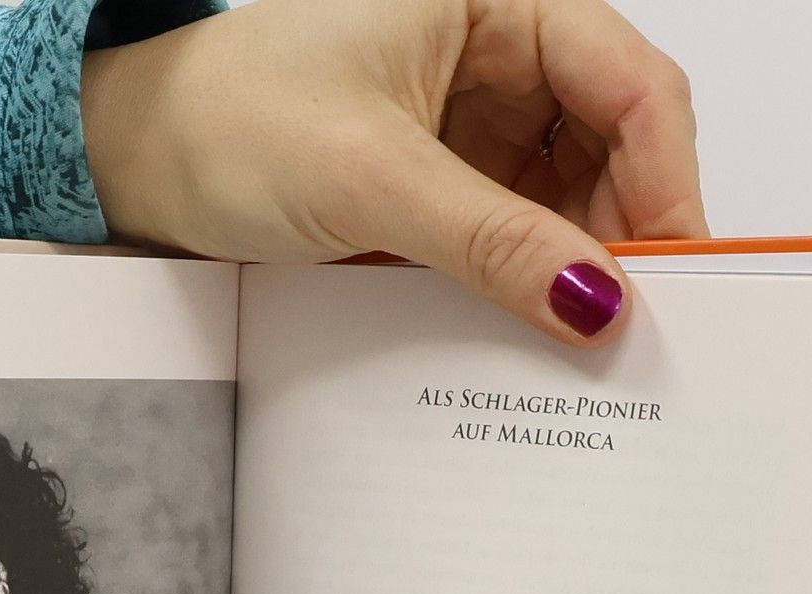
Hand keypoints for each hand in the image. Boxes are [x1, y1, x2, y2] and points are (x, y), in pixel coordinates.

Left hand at [83, 0, 704, 345]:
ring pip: (569, 197)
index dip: (665, 179)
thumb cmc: (229, 121)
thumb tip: (593, 301)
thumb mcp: (373, 179)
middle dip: (626, 233)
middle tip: (629, 329)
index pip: (629, 83)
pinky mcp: (444, 183)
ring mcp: (473, 121)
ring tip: (575, 342)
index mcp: (495, 1)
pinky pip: (515, 234)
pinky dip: (528, 283)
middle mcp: (496, 53)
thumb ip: (493, 241)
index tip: (674, 272)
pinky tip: (528, 331)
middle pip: (614, 144)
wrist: (138, 159)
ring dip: (576, 267)